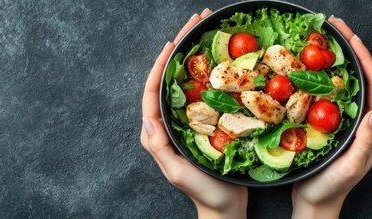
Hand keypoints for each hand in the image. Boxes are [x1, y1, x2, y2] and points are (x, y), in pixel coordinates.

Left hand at [140, 9, 247, 218]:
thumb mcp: (177, 172)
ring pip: (187, 81)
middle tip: (195, 23)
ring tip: (207, 32)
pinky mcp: (204, 123)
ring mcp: (187, 121)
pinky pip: (204, 92)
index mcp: (158, 131)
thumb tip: (146, 116)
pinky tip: (222, 60)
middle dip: (179, 49)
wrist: (225, 207)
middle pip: (170, 78)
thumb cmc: (204, 193)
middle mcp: (169, 122)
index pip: (153, 90)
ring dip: (195, 56)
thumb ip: (159, 146)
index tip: (172, 42)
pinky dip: (211, 73)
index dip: (160, 64)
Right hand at [291, 16, 371, 217]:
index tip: (351, 38)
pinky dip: (326, 75)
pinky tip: (312, 68)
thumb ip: (366, 141)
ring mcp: (353, 121)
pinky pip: (335, 92)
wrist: (315, 201)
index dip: (365, 59)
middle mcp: (369, 120)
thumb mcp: (350, 167)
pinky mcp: (338, 123)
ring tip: (325, 41)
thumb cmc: (331, 187)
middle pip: (365, 77)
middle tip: (335, 29)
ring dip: (340, 59)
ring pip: (350, 82)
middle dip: (353, 50)